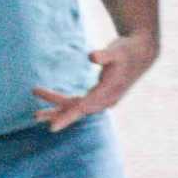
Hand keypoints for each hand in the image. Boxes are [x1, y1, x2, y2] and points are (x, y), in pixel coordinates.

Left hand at [30, 29, 156, 131]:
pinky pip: (79, 103)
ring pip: (77, 108)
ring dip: (58, 110)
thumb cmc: (127, 50)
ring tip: (36, 114)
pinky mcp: (100, 96)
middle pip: (77, 109)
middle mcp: (106, 100)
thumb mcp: (117, 50)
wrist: (142, 54)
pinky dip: (65, 104)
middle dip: (57, 113)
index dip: (67, 116)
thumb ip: (105, 54)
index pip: (84, 107)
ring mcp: (104, 99)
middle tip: (35, 115)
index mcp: (108, 92)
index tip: (52, 127)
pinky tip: (52, 103)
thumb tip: (92, 56)